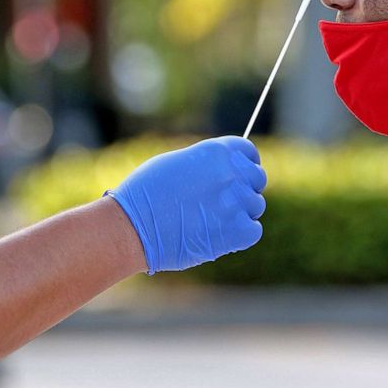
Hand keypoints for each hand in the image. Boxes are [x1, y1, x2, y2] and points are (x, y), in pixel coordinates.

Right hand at [106, 137, 266, 273]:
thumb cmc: (144, 194)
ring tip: (212, 221)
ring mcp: (236, 201)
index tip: (239, 175)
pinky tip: (220, 236)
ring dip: (240, 214)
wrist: (131, 227)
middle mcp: (231, 172)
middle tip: (223, 203)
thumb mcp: (176, 163)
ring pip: (255, 206)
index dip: (245, 164)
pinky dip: (241, 236)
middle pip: (257, 179)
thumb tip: (223, 170)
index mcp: (217, 151)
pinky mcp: (236, 231)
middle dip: (244, 189)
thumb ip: (206, 164)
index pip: (248, 152)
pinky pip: (253, 230)